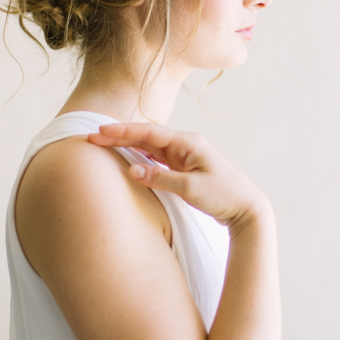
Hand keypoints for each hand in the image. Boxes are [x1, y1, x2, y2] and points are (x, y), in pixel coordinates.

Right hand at [88, 122, 269, 232]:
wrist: (246, 208)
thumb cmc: (223, 196)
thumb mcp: (191, 189)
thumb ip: (161, 178)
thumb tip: (132, 170)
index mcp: (188, 143)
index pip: (149, 132)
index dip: (123, 131)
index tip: (101, 131)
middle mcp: (185, 145)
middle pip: (146, 136)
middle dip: (120, 135)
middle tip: (93, 135)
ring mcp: (184, 156)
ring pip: (150, 146)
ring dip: (128, 144)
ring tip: (104, 142)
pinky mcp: (184, 168)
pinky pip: (157, 158)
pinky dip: (140, 156)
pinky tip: (127, 156)